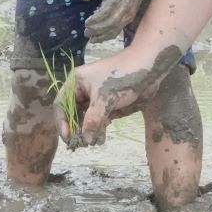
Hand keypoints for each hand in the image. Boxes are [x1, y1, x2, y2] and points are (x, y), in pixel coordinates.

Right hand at [64, 43, 187, 144]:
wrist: (150, 68)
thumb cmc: (123, 77)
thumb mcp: (105, 99)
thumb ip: (93, 121)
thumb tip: (86, 140)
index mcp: (77, 82)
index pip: (61, 105)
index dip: (62, 122)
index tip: (68, 138)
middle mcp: (84, 89)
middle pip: (73, 113)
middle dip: (77, 129)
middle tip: (82, 144)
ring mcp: (97, 97)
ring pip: (87, 118)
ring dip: (90, 131)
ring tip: (95, 142)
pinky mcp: (110, 102)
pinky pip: (100, 118)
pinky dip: (100, 128)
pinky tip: (102, 138)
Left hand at [79, 0, 159, 41]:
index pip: (105, 13)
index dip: (95, 20)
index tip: (86, 23)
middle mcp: (124, 8)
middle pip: (110, 24)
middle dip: (97, 30)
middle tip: (86, 32)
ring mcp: (128, 14)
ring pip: (116, 29)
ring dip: (103, 36)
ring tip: (91, 39)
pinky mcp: (130, 17)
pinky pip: (120, 29)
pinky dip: (110, 35)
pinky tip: (101, 37)